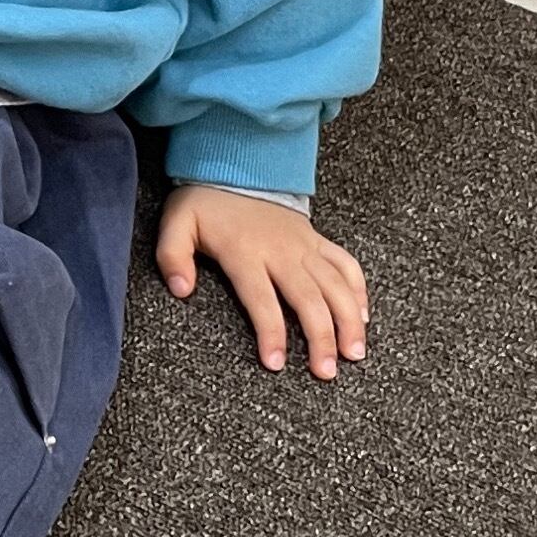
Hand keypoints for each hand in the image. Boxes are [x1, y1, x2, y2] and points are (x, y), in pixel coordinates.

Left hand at [153, 183, 370, 380]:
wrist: (235, 165)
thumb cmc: (204, 203)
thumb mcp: (177, 225)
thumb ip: (173, 257)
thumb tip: (181, 289)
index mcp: (245, 252)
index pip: (262, 300)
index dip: (271, 333)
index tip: (276, 364)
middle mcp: (281, 251)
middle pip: (308, 299)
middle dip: (321, 338)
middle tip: (325, 372)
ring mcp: (304, 245)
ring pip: (336, 285)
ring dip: (349, 320)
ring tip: (354, 353)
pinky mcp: (317, 239)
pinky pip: (346, 264)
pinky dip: (358, 289)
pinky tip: (363, 316)